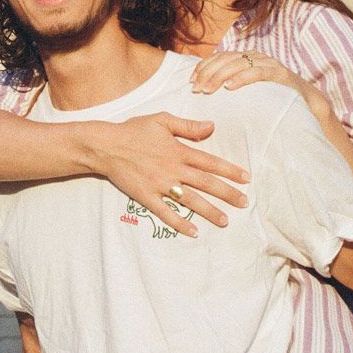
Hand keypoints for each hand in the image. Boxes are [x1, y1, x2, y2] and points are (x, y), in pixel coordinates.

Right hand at [85, 112, 249, 236]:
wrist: (106, 146)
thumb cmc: (133, 130)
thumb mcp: (162, 120)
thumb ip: (188, 125)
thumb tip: (212, 127)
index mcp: (179, 151)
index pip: (210, 162)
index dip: (229, 170)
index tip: (246, 179)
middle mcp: (173, 170)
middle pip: (206, 183)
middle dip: (227, 194)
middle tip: (244, 202)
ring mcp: (160, 185)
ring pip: (190, 200)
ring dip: (209, 211)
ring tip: (225, 221)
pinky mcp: (147, 197)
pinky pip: (166, 213)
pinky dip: (180, 223)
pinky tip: (194, 232)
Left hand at [192, 51, 326, 115]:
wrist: (306, 102)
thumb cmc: (272, 97)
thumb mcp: (248, 90)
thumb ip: (231, 85)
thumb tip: (204, 92)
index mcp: (245, 57)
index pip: (218, 57)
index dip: (203, 67)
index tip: (191, 81)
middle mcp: (255, 56)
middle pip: (225, 59)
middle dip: (208, 73)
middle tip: (196, 89)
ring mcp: (268, 63)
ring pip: (238, 63)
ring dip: (220, 76)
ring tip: (208, 89)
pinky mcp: (279, 73)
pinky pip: (257, 72)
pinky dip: (242, 78)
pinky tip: (230, 87)